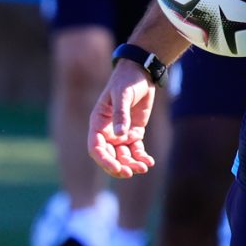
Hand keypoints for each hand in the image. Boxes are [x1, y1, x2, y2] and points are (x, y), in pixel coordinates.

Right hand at [89, 63, 157, 178]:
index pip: (96, 147)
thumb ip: (121, 114)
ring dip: (131, 164)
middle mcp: (107, 131)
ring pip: (123, 155)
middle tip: (130, 173)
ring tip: (143, 167)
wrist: (141, 72)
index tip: (116, 168)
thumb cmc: (127, 80)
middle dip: (118, 166)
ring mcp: (121, 133)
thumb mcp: (123, 95)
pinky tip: (149, 162)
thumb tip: (120, 135)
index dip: (104, 160)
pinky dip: (141, 157)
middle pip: (109, 156)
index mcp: (98, 122)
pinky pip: (136, 150)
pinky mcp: (134, 132)